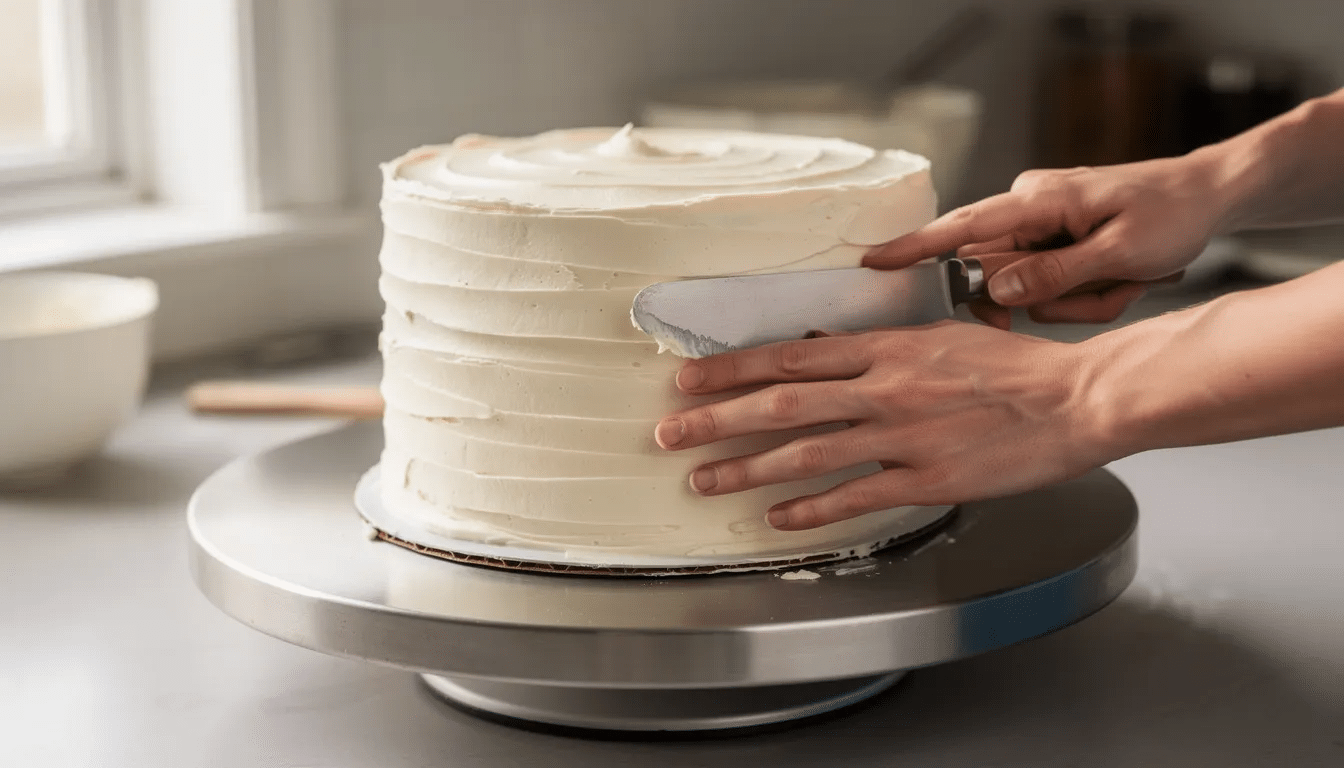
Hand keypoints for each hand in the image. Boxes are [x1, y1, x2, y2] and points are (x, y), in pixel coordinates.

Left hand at [654, 323, 1114, 530]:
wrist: (1073, 398)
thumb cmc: (1010, 368)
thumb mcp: (936, 337)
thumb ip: (877, 350)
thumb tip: (819, 353)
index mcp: (886, 348)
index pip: (789, 357)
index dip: (731, 369)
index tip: (688, 378)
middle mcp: (885, 388)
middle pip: (781, 405)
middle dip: (716, 420)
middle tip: (669, 433)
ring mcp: (904, 436)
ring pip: (806, 453)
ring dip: (745, 468)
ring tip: (703, 481)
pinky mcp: (928, 479)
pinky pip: (855, 497)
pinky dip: (810, 509)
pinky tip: (776, 517)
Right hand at [865, 156, 1229, 328]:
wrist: (1209, 196)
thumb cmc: (1171, 213)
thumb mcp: (1118, 252)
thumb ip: (1053, 274)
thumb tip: (996, 291)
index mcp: (1037, 200)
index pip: (962, 228)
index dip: (915, 249)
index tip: (874, 263)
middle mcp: (1029, 208)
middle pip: (1000, 272)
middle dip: (1051, 297)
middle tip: (1104, 291)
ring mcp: (1041, 225)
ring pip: (1028, 288)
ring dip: (1076, 300)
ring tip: (1124, 281)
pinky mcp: (1053, 242)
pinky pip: (1047, 286)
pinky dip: (1083, 295)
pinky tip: (1117, 280)